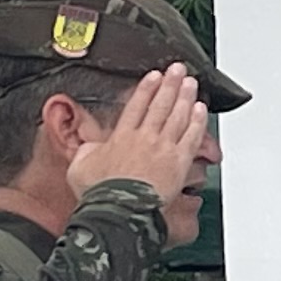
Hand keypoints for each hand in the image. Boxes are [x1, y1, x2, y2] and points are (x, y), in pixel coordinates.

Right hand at [67, 63, 212, 208]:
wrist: (119, 210)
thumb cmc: (98, 193)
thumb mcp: (79, 167)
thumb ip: (86, 150)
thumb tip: (88, 146)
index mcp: (121, 137)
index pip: (136, 105)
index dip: (147, 88)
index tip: (154, 76)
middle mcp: (144, 138)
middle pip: (160, 105)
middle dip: (170, 84)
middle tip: (178, 70)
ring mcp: (163, 149)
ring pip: (178, 117)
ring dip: (185, 97)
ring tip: (191, 83)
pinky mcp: (179, 163)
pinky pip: (192, 137)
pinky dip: (197, 122)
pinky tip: (201, 111)